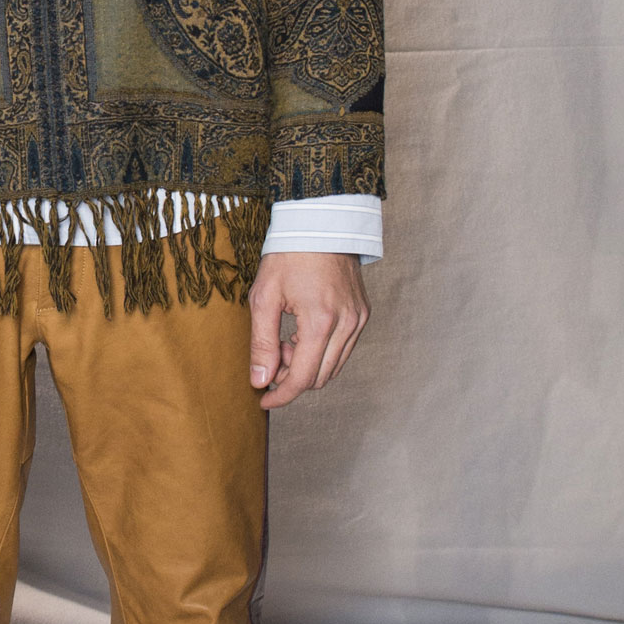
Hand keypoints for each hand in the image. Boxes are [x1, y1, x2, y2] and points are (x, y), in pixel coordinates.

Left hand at [247, 252, 368, 409]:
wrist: (319, 223)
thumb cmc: (288, 255)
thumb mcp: (264, 298)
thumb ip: (262, 343)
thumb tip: (260, 381)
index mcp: (320, 321)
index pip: (302, 378)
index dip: (281, 395)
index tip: (263, 400)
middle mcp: (346, 324)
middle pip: (319, 378)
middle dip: (292, 377)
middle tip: (272, 354)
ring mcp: (359, 320)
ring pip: (333, 367)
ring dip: (307, 365)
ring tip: (287, 339)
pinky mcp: (363, 315)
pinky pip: (342, 350)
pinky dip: (321, 352)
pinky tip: (303, 333)